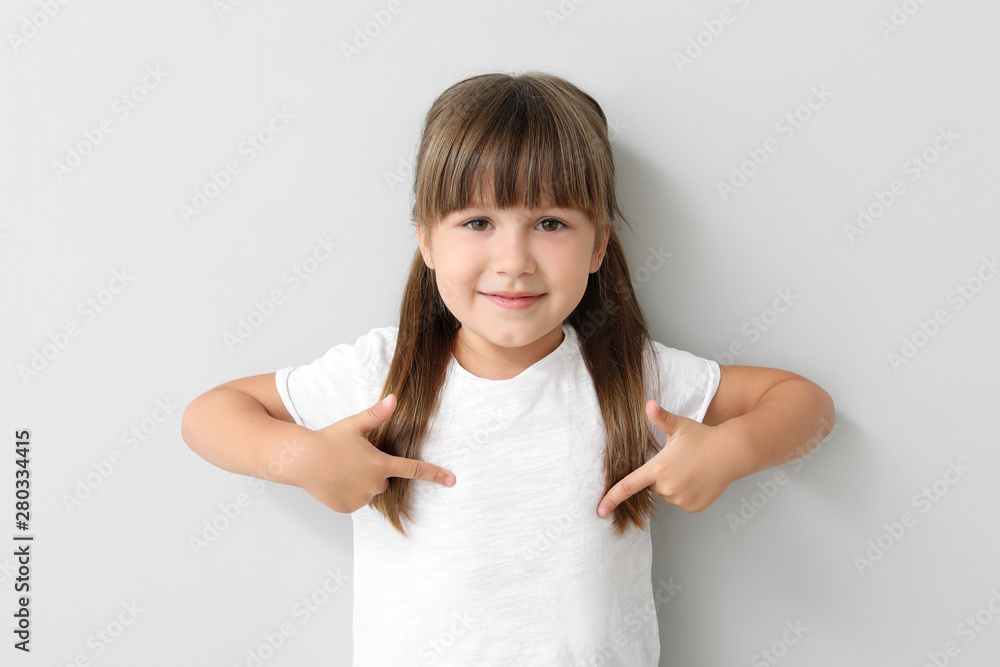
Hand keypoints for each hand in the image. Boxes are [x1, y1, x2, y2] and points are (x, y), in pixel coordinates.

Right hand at [288, 394, 455, 512]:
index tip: (452, 480)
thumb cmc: (329, 439)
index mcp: (381, 464)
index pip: (414, 469)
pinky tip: (335, 480)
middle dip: (374, 471)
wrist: (301, 460)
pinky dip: (348, 492)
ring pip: (369, 491)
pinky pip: (355, 500)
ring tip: (341, 469)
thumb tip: (394, 399)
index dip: (435, 474)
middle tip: (354, 459)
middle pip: (385, 479)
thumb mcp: (354, 425)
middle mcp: (374, 484)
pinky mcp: (347, 508)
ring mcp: (361, 498)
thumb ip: (377, 415)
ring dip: (360, 482)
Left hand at [597, 399, 740, 516]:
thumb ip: (660, 418)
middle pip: (652, 486)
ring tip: (691, 469)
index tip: (600, 511)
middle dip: (660, 476)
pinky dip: (686, 493)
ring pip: (668, 494)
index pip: (628, 486)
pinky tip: (698, 479)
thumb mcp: (679, 426)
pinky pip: (682, 502)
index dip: (611, 498)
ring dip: (674, 485)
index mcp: (658, 469)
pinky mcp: (693, 507)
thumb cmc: (703, 437)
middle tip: (678, 461)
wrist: (732, 452)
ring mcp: (681, 500)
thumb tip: (648, 404)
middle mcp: (668, 488)